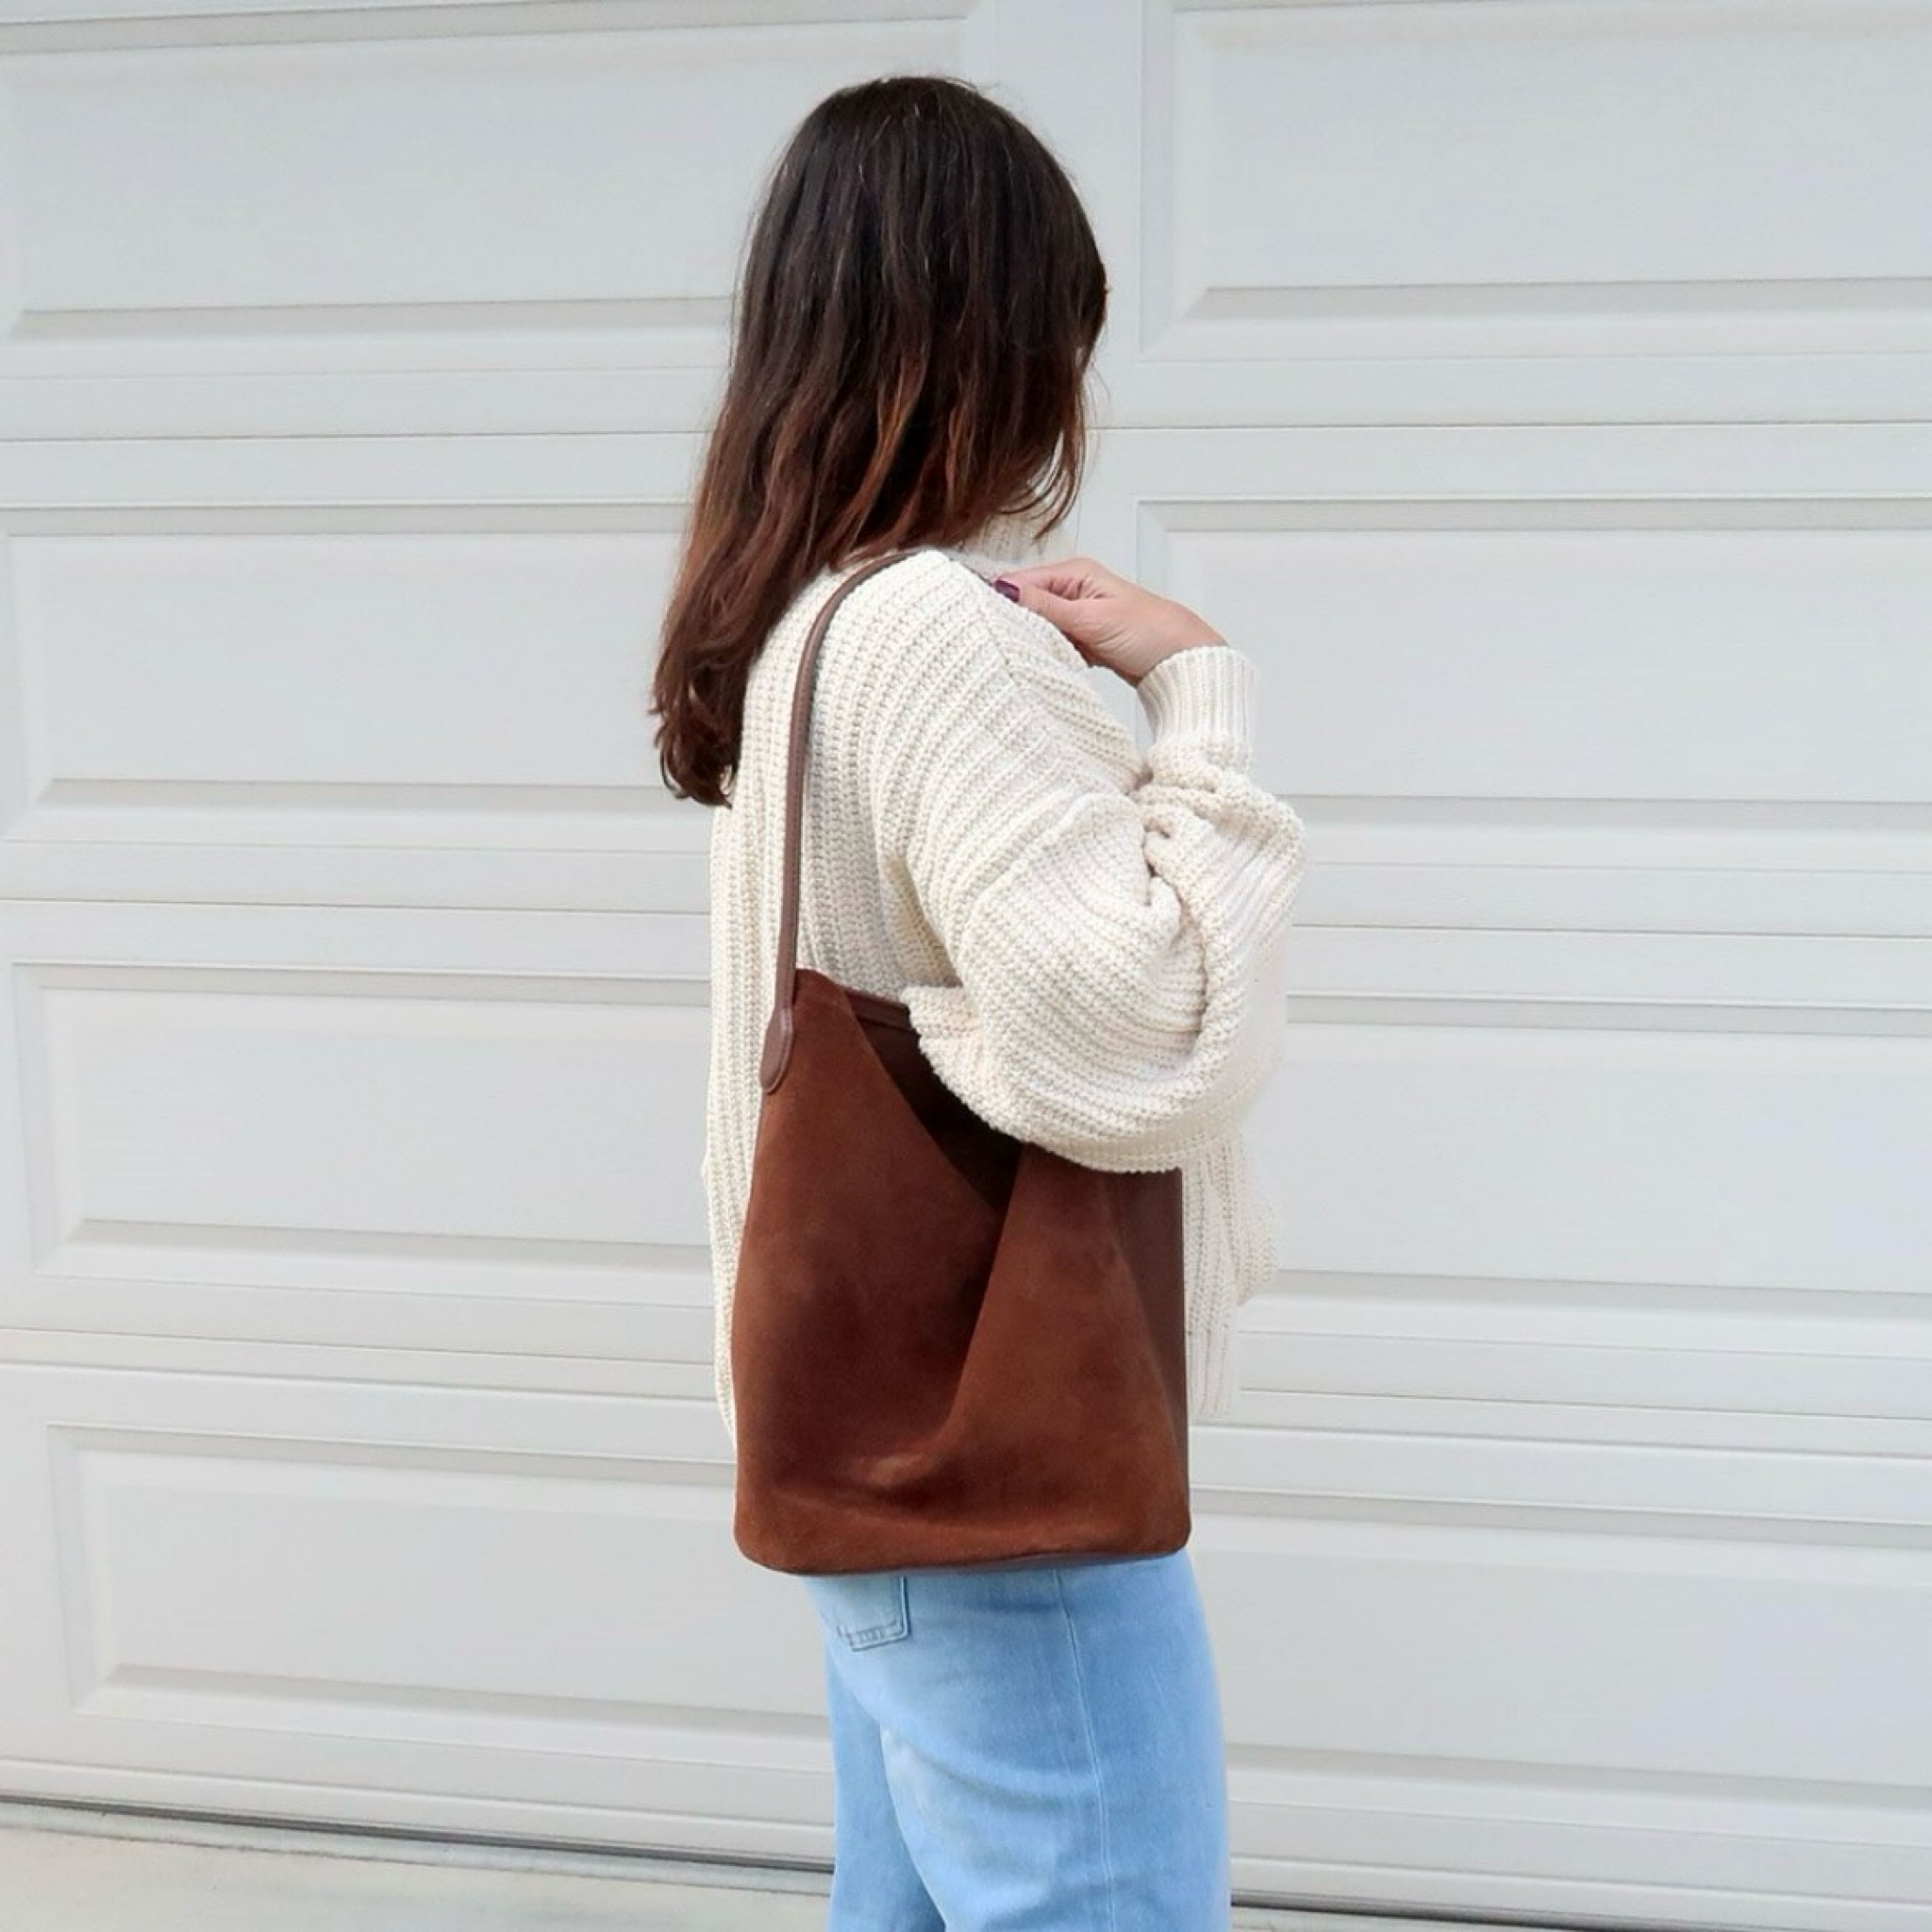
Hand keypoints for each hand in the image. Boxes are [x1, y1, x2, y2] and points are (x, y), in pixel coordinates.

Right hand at [992, 556, 1226, 686]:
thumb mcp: (1092, 619)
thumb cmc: (1149, 631)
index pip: (1022, 581)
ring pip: (1038, 626)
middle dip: (1017, 623)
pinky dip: (1051, 653)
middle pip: (1026, 603)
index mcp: (1075, 572)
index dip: (1002, 601)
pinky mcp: (1083, 637)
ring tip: (1032, 654)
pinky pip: (1054, 643)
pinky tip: (1052, 662)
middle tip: (1009, 644)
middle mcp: (1073, 589)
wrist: (1181, 660)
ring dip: (1035, 640)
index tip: (990, 624)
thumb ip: (1047, 607)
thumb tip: (1006, 592)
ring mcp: (1078, 614)